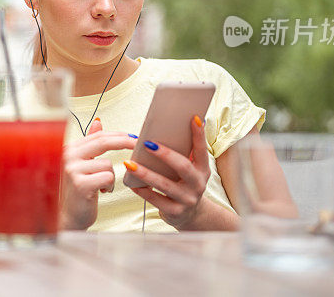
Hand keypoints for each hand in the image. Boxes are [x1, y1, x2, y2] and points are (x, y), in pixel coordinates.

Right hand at [60, 118, 136, 229]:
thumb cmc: (76, 192)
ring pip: (107, 164)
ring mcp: (73, 169)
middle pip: (103, 142)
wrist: (66, 217)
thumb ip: (89, 144)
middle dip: (124, 142)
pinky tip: (102, 192)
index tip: (132, 137)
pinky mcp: (80, 184)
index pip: (97, 136)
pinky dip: (109, 185)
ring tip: (102, 186)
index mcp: (69, 149)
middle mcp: (68, 156)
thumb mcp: (82, 165)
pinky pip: (107, 177)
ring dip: (111, 177)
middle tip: (137, 145)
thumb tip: (98, 122)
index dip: (117, 135)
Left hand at [126, 115, 211, 229]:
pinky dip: (143, 191)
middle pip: (183, 167)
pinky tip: (132, 183)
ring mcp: (187, 199)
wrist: (191, 215)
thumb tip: (188, 122)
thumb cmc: (185, 183)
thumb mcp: (192, 169)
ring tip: (130, 164)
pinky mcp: (175, 211)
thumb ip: (187, 151)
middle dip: (165, 154)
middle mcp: (198, 184)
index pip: (201, 149)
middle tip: (147, 143)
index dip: (199, 135)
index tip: (192, 119)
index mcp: (202, 169)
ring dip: (146, 173)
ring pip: (164, 185)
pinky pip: (155, 200)